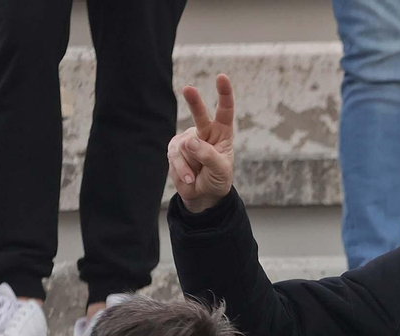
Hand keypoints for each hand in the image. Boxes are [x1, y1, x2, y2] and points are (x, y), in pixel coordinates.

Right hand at [168, 73, 235, 213]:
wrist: (203, 195)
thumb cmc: (217, 179)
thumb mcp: (221, 170)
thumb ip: (208, 156)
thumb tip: (189, 141)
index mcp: (222, 134)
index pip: (224, 112)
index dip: (224, 94)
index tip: (222, 77)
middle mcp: (204, 132)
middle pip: (199, 115)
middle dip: (193, 102)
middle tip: (189, 89)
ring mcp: (188, 139)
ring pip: (186, 146)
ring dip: (191, 165)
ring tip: (197, 176)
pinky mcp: (175, 149)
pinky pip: (176, 156)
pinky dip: (183, 170)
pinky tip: (189, 178)